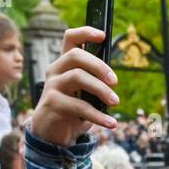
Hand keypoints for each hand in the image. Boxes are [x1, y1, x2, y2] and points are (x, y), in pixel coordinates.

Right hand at [31, 27, 119, 146]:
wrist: (52, 135)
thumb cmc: (72, 111)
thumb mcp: (85, 94)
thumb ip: (95, 83)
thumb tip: (113, 79)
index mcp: (65, 64)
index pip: (71, 39)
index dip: (85, 33)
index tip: (103, 35)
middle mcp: (56, 70)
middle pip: (76, 55)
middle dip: (99, 66)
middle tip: (115, 81)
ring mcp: (52, 85)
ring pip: (77, 76)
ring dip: (101, 89)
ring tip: (115, 102)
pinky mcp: (52, 102)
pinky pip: (79, 105)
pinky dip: (98, 115)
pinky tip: (111, 123)